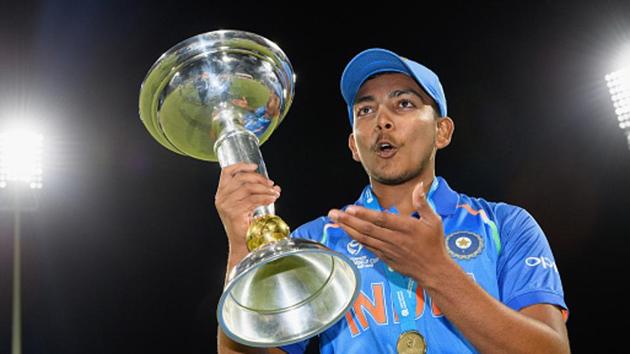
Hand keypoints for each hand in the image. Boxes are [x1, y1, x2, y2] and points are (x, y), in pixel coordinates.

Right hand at [214, 162, 280, 252]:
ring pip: (248, 188)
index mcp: (221, 194)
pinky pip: (253, 200)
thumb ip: (256, 192)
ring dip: (265, 189)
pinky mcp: (235, 212)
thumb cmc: (244, 225)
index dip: (241, 166)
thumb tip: (274, 186)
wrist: (242, 243)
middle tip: (271, 184)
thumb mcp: (247, 204)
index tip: (254, 166)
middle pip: (241, 179)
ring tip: (274, 193)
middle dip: (259, 178)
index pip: (227, 172)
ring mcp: (227, 205)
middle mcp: (221, 198)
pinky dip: (265, 198)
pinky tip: (272, 199)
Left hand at [327, 182, 450, 284]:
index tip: (350, 208)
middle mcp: (395, 239)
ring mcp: (388, 250)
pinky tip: (347, 232)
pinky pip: (367, 247)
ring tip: (335, 221)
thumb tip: (418, 186)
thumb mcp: (434, 221)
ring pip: (364, 239)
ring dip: (348, 229)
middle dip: (348, 221)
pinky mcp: (385, 258)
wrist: (434, 271)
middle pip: (368, 229)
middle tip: (333, 213)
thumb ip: (423, 203)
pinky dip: (356, 239)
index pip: (382, 220)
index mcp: (406, 228)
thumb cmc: (434, 244)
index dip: (365, 214)